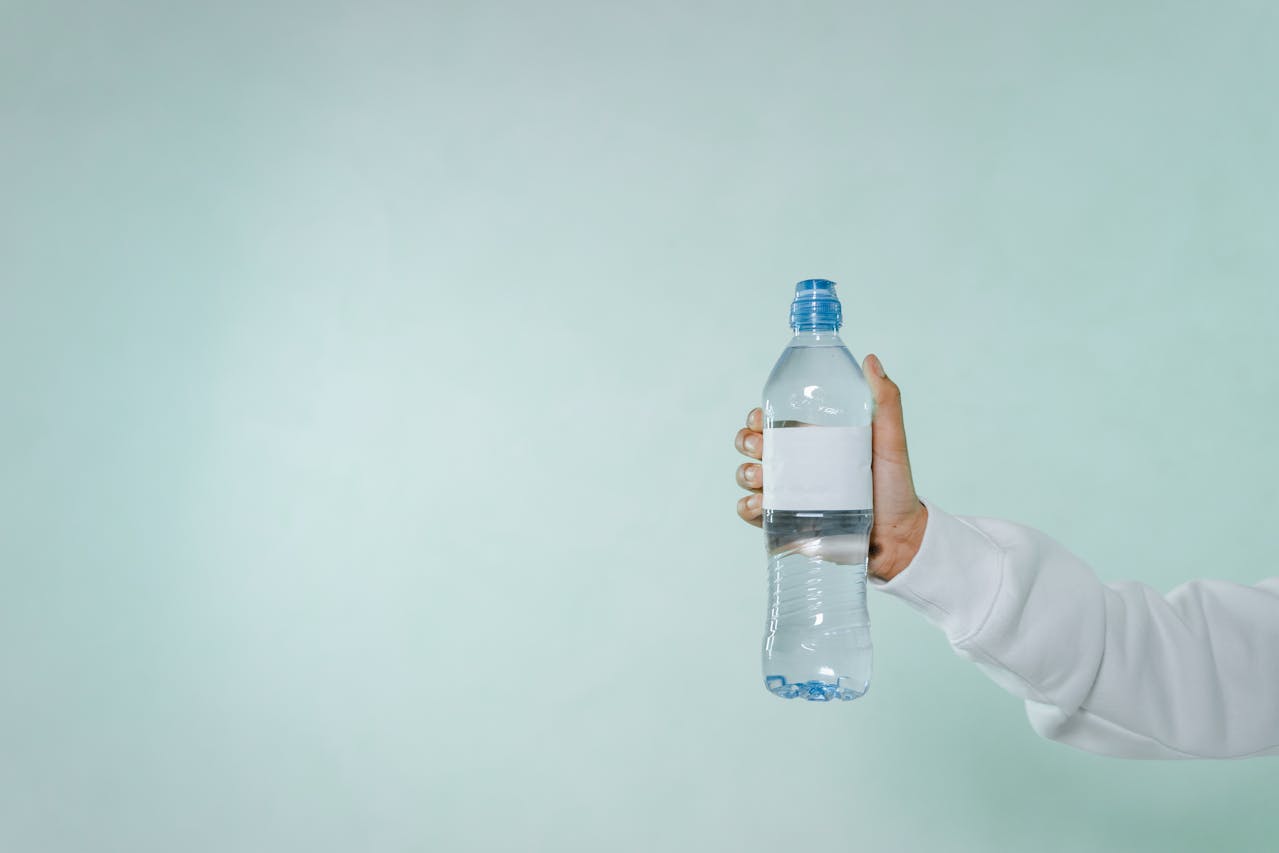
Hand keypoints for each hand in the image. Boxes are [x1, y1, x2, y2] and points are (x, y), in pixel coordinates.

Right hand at [734, 353, 927, 581]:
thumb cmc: (895, 486)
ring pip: (747, 476)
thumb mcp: (891, 440)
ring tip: (763, 478)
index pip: (771, 421)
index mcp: (810, 440)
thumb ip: (886, 400)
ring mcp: (787, 493)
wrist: (898, 537)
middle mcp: (794, 464)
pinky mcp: (784, 523)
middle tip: (761, 447)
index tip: (761, 417)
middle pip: (751, 445)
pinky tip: (760, 505)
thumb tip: (870, 360)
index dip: (757, 416)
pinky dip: (748, 507)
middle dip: (746, 441)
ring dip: (746, 473)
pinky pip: (752, 512)